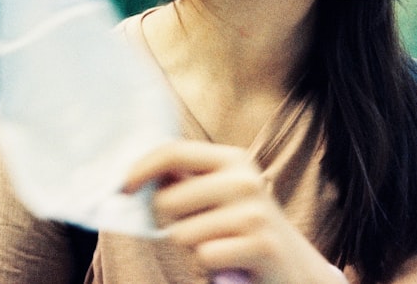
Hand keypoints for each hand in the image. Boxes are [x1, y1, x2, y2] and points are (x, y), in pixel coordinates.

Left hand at [123, 140, 342, 283]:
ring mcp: (254, 212)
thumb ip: (185, 179)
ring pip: (182, 234)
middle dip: (170, 222)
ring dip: (192, 246)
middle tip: (197, 228)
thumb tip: (134, 174)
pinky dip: (210, 263)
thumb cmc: (243, 227)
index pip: (174, 151)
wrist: (293, 265)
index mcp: (233, 159)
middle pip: (168, 200)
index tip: (122, 188)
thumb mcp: (220, 193)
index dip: (141, 168)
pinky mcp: (260, 245)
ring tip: (219, 244)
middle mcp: (245, 180)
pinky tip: (230, 260)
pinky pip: (204, 256)